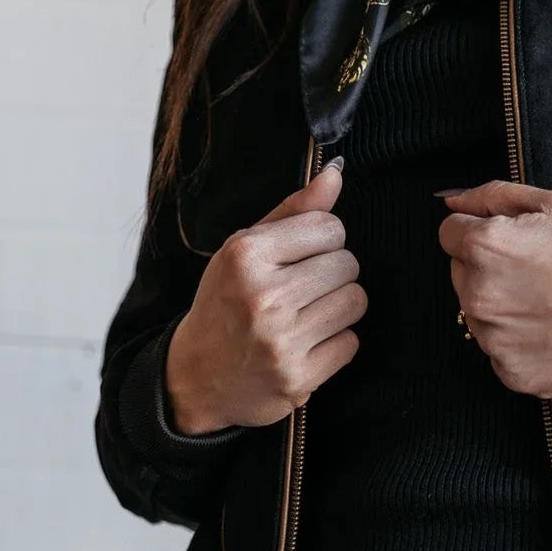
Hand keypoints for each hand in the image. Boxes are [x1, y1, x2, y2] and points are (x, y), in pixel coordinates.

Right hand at [165, 163, 365, 433]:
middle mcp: (261, 296)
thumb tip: (336, 172)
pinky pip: (351, 343)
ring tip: (307, 315)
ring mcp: (280, 341)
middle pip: (347, 264)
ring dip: (339, 307)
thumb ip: (294, 210)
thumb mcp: (245, 249)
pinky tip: (306, 344)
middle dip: (332, 274)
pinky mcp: (297, 378)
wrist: (196, 377)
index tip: (301, 258)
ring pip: (355, 302)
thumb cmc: (226, 303)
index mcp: (245, 255)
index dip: (323, 242)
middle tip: (303, 290)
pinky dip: (335, 343)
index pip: (329, 228)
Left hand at [437, 180, 551, 397]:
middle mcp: (478, 296)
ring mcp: (493, 341)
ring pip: (478, 315)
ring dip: (501, 308)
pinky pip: (499, 352)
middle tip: (537, 272)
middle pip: (461, 274)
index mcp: (484, 247)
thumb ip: (492, 196)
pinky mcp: (510, 373)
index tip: (513, 241)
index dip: (480, 231)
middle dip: (488, 269)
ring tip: (549, 303)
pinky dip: (518, 343)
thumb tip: (451, 200)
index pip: (449, 233)